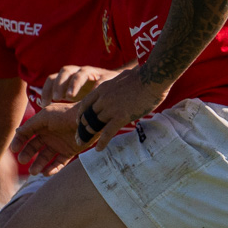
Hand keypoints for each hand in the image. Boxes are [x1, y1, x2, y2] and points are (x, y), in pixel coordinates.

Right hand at [10, 101, 81, 175]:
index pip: (26, 134)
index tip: (14, 149)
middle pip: (33, 147)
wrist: (88, 120)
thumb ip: (30, 125)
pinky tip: (46, 172)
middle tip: (23, 160)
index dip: (19, 141)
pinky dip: (52, 168)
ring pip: (45, 157)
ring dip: (38, 165)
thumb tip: (17, 132)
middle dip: (27, 154)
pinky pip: (59, 163)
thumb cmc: (65, 114)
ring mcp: (59, 144)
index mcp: (41, 125)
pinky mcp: (70, 152)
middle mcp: (49, 135)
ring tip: (34, 172)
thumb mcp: (45, 116)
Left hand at [14, 67, 166, 173]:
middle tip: (75, 138)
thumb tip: (116, 87)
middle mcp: (101, 100)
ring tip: (81, 144)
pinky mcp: (120, 116)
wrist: (152, 77)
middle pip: (85, 116)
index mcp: (100, 91)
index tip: (77, 123)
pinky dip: (102, 142)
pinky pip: (107, 131)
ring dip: (86, 135)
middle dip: (79, 128)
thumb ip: (114, 87)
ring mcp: (110, 108)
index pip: (84, 105)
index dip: (79, 115)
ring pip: (92, 124)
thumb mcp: (121, 80)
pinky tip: (100, 150)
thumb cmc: (141, 77)